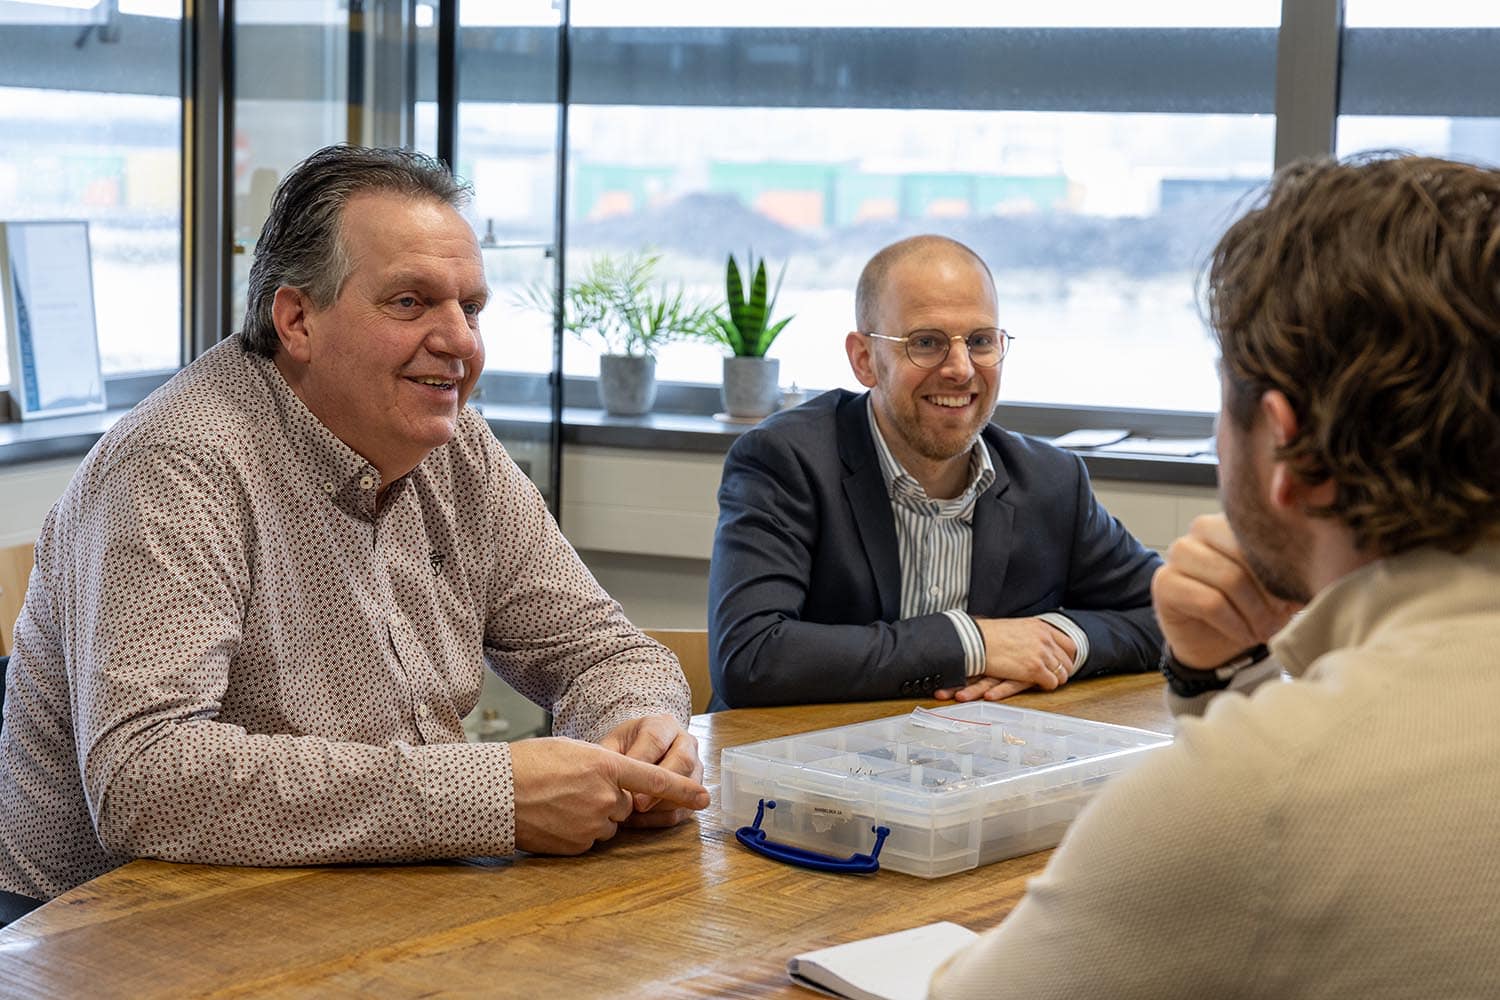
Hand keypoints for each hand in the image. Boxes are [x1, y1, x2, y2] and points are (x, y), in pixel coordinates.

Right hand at [509, 737, 708, 853]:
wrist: (494, 792)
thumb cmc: (529, 763)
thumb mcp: (572, 750)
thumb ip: (603, 766)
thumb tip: (616, 784)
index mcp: (606, 766)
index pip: (654, 780)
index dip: (682, 790)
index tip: (704, 798)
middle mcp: (605, 798)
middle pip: (626, 804)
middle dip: (609, 798)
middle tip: (573, 787)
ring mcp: (592, 824)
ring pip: (608, 823)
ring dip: (593, 815)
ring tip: (559, 802)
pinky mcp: (577, 846)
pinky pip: (590, 840)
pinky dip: (577, 831)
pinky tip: (554, 819)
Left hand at [598, 715, 704, 826]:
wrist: (640, 752)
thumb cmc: (625, 748)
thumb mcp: (613, 745)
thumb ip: (609, 759)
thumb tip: (607, 780)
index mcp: (663, 725)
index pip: (656, 740)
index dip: (642, 762)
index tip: (626, 781)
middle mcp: (685, 742)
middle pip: (683, 761)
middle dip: (660, 786)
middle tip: (637, 804)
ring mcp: (695, 765)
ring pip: (690, 784)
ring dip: (662, 803)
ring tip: (635, 813)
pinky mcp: (694, 790)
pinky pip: (685, 808)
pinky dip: (662, 817)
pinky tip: (640, 820)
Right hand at [934, 617, 1075, 700]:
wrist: (976, 641)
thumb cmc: (988, 635)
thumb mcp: (1016, 627)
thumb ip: (1030, 634)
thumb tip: (1032, 640)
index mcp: (1041, 627)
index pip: (1069, 644)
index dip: (1067, 657)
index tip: (1063, 663)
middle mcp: (1045, 639)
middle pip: (1068, 661)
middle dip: (1063, 671)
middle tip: (1055, 676)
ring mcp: (1041, 654)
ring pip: (1062, 674)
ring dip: (1054, 679)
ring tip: (1044, 682)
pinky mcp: (1034, 669)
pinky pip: (1051, 683)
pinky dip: (1047, 686)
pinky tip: (1037, 685)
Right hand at [1151, 514, 1301, 667]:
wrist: (1219, 644)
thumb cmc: (1253, 608)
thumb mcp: (1282, 586)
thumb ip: (1296, 567)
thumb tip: (1329, 559)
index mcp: (1232, 521)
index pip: (1262, 532)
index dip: (1282, 567)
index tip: (1295, 595)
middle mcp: (1200, 531)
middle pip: (1245, 554)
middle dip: (1269, 592)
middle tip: (1280, 616)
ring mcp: (1178, 554)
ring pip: (1228, 578)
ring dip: (1253, 611)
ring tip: (1263, 629)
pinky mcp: (1164, 583)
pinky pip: (1208, 601)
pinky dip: (1234, 623)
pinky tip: (1244, 634)